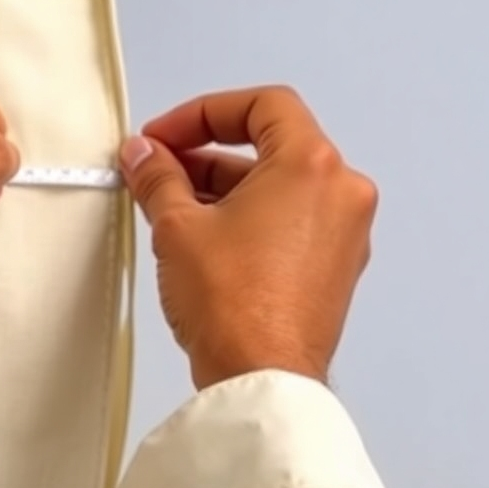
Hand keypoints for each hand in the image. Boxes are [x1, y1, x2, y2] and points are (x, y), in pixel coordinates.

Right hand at [120, 87, 377, 389]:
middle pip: (270, 145)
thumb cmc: (235, 307)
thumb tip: (145, 155)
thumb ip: (159, 176)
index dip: (203, 113)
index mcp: (312, 166)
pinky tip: (202, 234)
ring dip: (223, 186)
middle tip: (159, 167)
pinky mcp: (333, 268)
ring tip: (169, 203)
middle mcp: (340, 193)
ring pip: (279, 185)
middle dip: (206, 151)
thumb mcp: (178, 226)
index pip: (261, 106)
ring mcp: (343, 233)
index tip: (164, 136)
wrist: (262, 381)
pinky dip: (249, 215)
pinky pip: (290, 219)